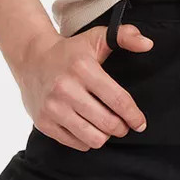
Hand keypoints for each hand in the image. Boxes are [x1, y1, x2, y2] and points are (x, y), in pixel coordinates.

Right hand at [14, 23, 152, 150]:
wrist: (32, 59)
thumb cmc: (71, 51)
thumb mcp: (97, 37)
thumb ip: (125, 36)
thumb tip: (148, 44)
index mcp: (84, 69)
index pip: (118, 100)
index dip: (133, 115)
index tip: (141, 123)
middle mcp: (66, 89)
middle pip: (107, 123)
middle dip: (121, 128)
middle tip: (123, 125)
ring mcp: (53, 107)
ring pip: (92, 138)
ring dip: (105, 136)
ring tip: (106, 127)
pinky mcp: (43, 122)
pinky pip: (75, 143)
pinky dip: (86, 140)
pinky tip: (88, 128)